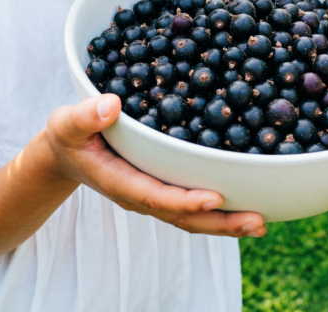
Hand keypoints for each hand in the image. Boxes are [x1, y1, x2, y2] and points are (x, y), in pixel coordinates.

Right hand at [44, 95, 266, 237]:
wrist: (67, 152)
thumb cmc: (68, 135)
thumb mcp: (66, 121)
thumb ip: (84, 115)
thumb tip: (111, 105)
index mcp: (119, 182)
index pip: (156, 197)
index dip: (185, 201)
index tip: (215, 198)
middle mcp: (140, 196)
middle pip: (183, 217)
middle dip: (220, 223)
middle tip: (258, 221)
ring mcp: (152, 197)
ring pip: (191, 218)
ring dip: (226, 223)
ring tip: (262, 222)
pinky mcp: (161, 190)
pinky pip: (192, 207)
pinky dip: (219, 212)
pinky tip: (247, 205)